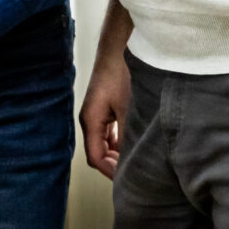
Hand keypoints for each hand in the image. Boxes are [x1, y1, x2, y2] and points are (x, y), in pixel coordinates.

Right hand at [79, 40, 131, 178]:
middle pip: (99, 152)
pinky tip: (137, 142)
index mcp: (91, 120)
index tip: (127, 181)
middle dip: (115, 165)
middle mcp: (91, 118)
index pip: (95, 157)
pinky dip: (122, 140)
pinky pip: (111, 131)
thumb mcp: (129, 108)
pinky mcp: (107, 106)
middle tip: (135, 175)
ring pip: (106, 142)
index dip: (110, 172)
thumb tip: (134, 160)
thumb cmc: (121, 74)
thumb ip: (128, 136)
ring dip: (119, 153)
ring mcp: (98, 112)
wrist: (119, 47)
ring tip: (138, 161)